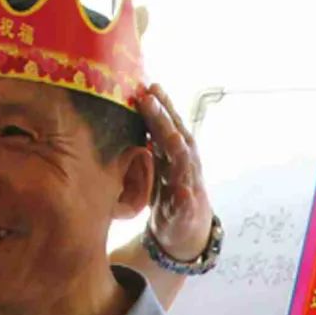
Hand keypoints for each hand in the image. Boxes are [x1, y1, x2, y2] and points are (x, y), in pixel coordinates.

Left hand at [137, 84, 213, 263]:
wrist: (186, 228)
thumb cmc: (169, 188)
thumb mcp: (157, 160)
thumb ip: (148, 138)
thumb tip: (126, 110)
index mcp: (175, 151)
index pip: (169, 123)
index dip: (161, 105)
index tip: (148, 85)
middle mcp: (185, 164)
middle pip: (176, 137)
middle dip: (164, 118)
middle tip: (149, 98)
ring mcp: (188, 187)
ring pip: (185, 166)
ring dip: (179, 150)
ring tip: (171, 136)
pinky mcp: (187, 213)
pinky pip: (187, 205)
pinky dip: (185, 198)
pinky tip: (182, 192)